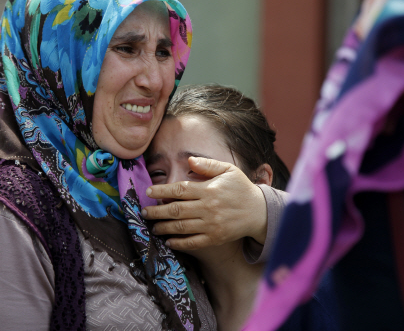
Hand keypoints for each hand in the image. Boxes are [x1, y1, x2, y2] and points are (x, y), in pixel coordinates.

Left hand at [143, 157, 267, 249]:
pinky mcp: (215, 238)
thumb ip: (208, 165)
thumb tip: (189, 161)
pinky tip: (169, 241)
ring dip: (163, 227)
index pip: (179, 190)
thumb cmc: (241, 188)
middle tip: (144, 212)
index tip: (148, 192)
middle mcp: (208, 208)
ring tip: (152, 226)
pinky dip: (179, 243)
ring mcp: (211, 225)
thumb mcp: (228, 170)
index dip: (162, 191)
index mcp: (209, 190)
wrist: (259, 212)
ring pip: (181, 227)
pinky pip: (193, 242)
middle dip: (156, 211)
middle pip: (175, 210)